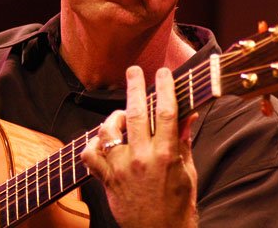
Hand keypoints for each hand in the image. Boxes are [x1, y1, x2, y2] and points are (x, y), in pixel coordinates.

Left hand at [81, 66, 198, 227]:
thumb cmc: (178, 205)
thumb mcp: (187, 172)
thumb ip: (182, 141)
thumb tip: (187, 114)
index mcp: (166, 155)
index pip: (165, 112)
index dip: (164, 87)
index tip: (162, 72)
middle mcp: (142, 158)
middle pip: (135, 112)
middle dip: (134, 86)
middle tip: (133, 70)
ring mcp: (121, 168)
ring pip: (108, 130)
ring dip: (113, 117)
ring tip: (120, 115)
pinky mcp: (107, 179)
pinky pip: (90, 155)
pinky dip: (91, 144)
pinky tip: (101, 141)